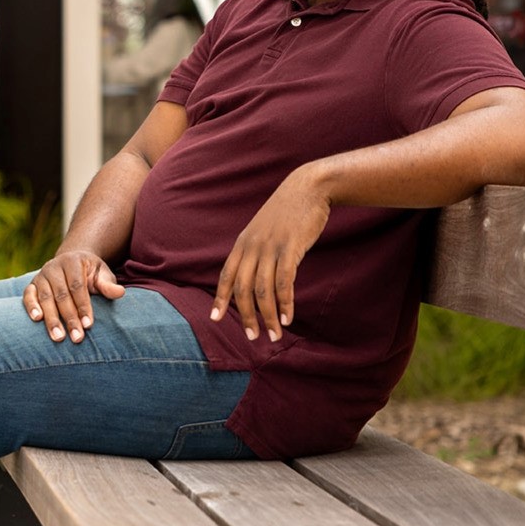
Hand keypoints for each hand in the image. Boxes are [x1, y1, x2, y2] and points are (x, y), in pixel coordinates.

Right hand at [24, 250, 125, 343]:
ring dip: (52, 319)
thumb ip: (108, 284)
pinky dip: (31, 307)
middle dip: (69, 318)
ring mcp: (41, 275)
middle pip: (61, 295)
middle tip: (77, 338)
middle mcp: (54, 266)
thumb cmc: (90, 273)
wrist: (71, 263)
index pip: (77, 286)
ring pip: (45, 298)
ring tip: (59, 337)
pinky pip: (28, 296)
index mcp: (73, 261)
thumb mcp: (101, 274)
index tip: (89, 325)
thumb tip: (119, 293)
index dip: (83, 306)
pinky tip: (37, 320)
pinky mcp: (31, 285)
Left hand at [211, 167, 330, 342]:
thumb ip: (257, 252)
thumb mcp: (264, 231)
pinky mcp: (291, 248)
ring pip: (262, 290)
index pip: (226, 275)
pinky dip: (285, 302)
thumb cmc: (288, 212)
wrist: (308, 188)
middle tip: (253, 337)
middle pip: (242, 289)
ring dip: (268, 316)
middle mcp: (252, 247)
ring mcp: (271, 247)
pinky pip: (284, 282)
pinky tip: (288, 317)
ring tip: (274, 334)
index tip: (216, 319)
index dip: (220, 298)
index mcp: (243, 244)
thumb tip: (255, 278)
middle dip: (246, 316)